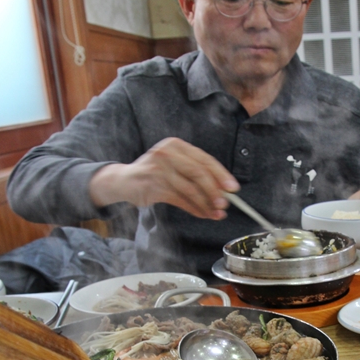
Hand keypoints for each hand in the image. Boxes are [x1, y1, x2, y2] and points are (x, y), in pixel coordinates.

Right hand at [89, 137, 239, 218]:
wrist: (125, 181)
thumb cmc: (156, 173)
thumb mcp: (175, 165)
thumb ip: (197, 174)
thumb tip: (224, 191)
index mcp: (176, 145)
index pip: (204, 159)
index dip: (221, 174)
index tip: (233, 188)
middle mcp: (167, 154)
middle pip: (198, 173)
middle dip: (214, 190)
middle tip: (225, 204)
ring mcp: (158, 169)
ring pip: (189, 189)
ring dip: (206, 204)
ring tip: (216, 213)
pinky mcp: (152, 186)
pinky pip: (179, 200)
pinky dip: (194, 209)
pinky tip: (203, 214)